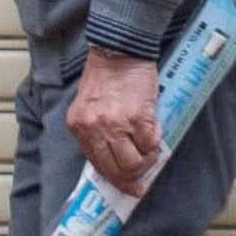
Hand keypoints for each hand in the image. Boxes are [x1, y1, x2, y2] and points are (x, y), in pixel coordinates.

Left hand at [64, 49, 165, 194]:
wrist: (119, 50)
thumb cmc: (105, 76)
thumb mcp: (89, 106)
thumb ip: (97, 131)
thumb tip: (116, 159)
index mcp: (79, 126)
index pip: (97, 165)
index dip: (115, 179)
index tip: (128, 186)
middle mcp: (95, 128)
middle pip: (117, 170)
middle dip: (133, 178)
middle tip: (144, 175)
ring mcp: (116, 124)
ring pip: (135, 163)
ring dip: (147, 160)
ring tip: (151, 148)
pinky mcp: (139, 118)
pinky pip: (150, 144)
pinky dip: (156, 142)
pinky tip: (155, 131)